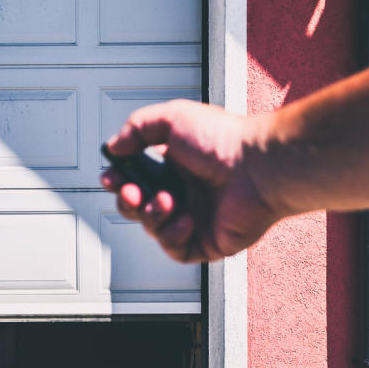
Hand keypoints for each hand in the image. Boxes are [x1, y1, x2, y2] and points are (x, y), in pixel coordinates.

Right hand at [100, 100, 284, 262]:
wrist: (257, 168)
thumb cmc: (223, 141)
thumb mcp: (172, 118)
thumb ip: (136, 127)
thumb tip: (114, 147)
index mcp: (174, 165)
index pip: (135, 177)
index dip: (118, 179)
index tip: (111, 176)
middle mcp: (184, 192)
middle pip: (138, 206)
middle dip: (127, 201)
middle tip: (133, 192)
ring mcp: (195, 218)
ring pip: (153, 228)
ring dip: (152, 216)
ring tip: (168, 201)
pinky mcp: (207, 242)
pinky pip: (176, 250)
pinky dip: (172, 236)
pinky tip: (186, 219)